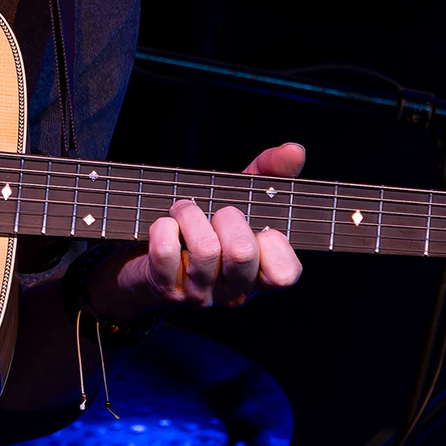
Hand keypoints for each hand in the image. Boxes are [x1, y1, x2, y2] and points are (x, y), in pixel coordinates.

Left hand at [87, 143, 306, 316]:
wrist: (150, 258)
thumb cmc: (207, 226)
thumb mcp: (242, 198)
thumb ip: (271, 173)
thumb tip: (295, 150)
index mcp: (260, 274)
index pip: (285, 274)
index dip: (275, 245)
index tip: (261, 229)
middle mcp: (234, 292)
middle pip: (241, 253)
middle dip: (226, 216)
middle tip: (215, 212)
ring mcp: (200, 295)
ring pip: (204, 250)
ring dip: (190, 214)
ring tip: (185, 210)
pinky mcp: (166, 289)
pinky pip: (165, 251)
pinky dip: (163, 226)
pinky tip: (167, 227)